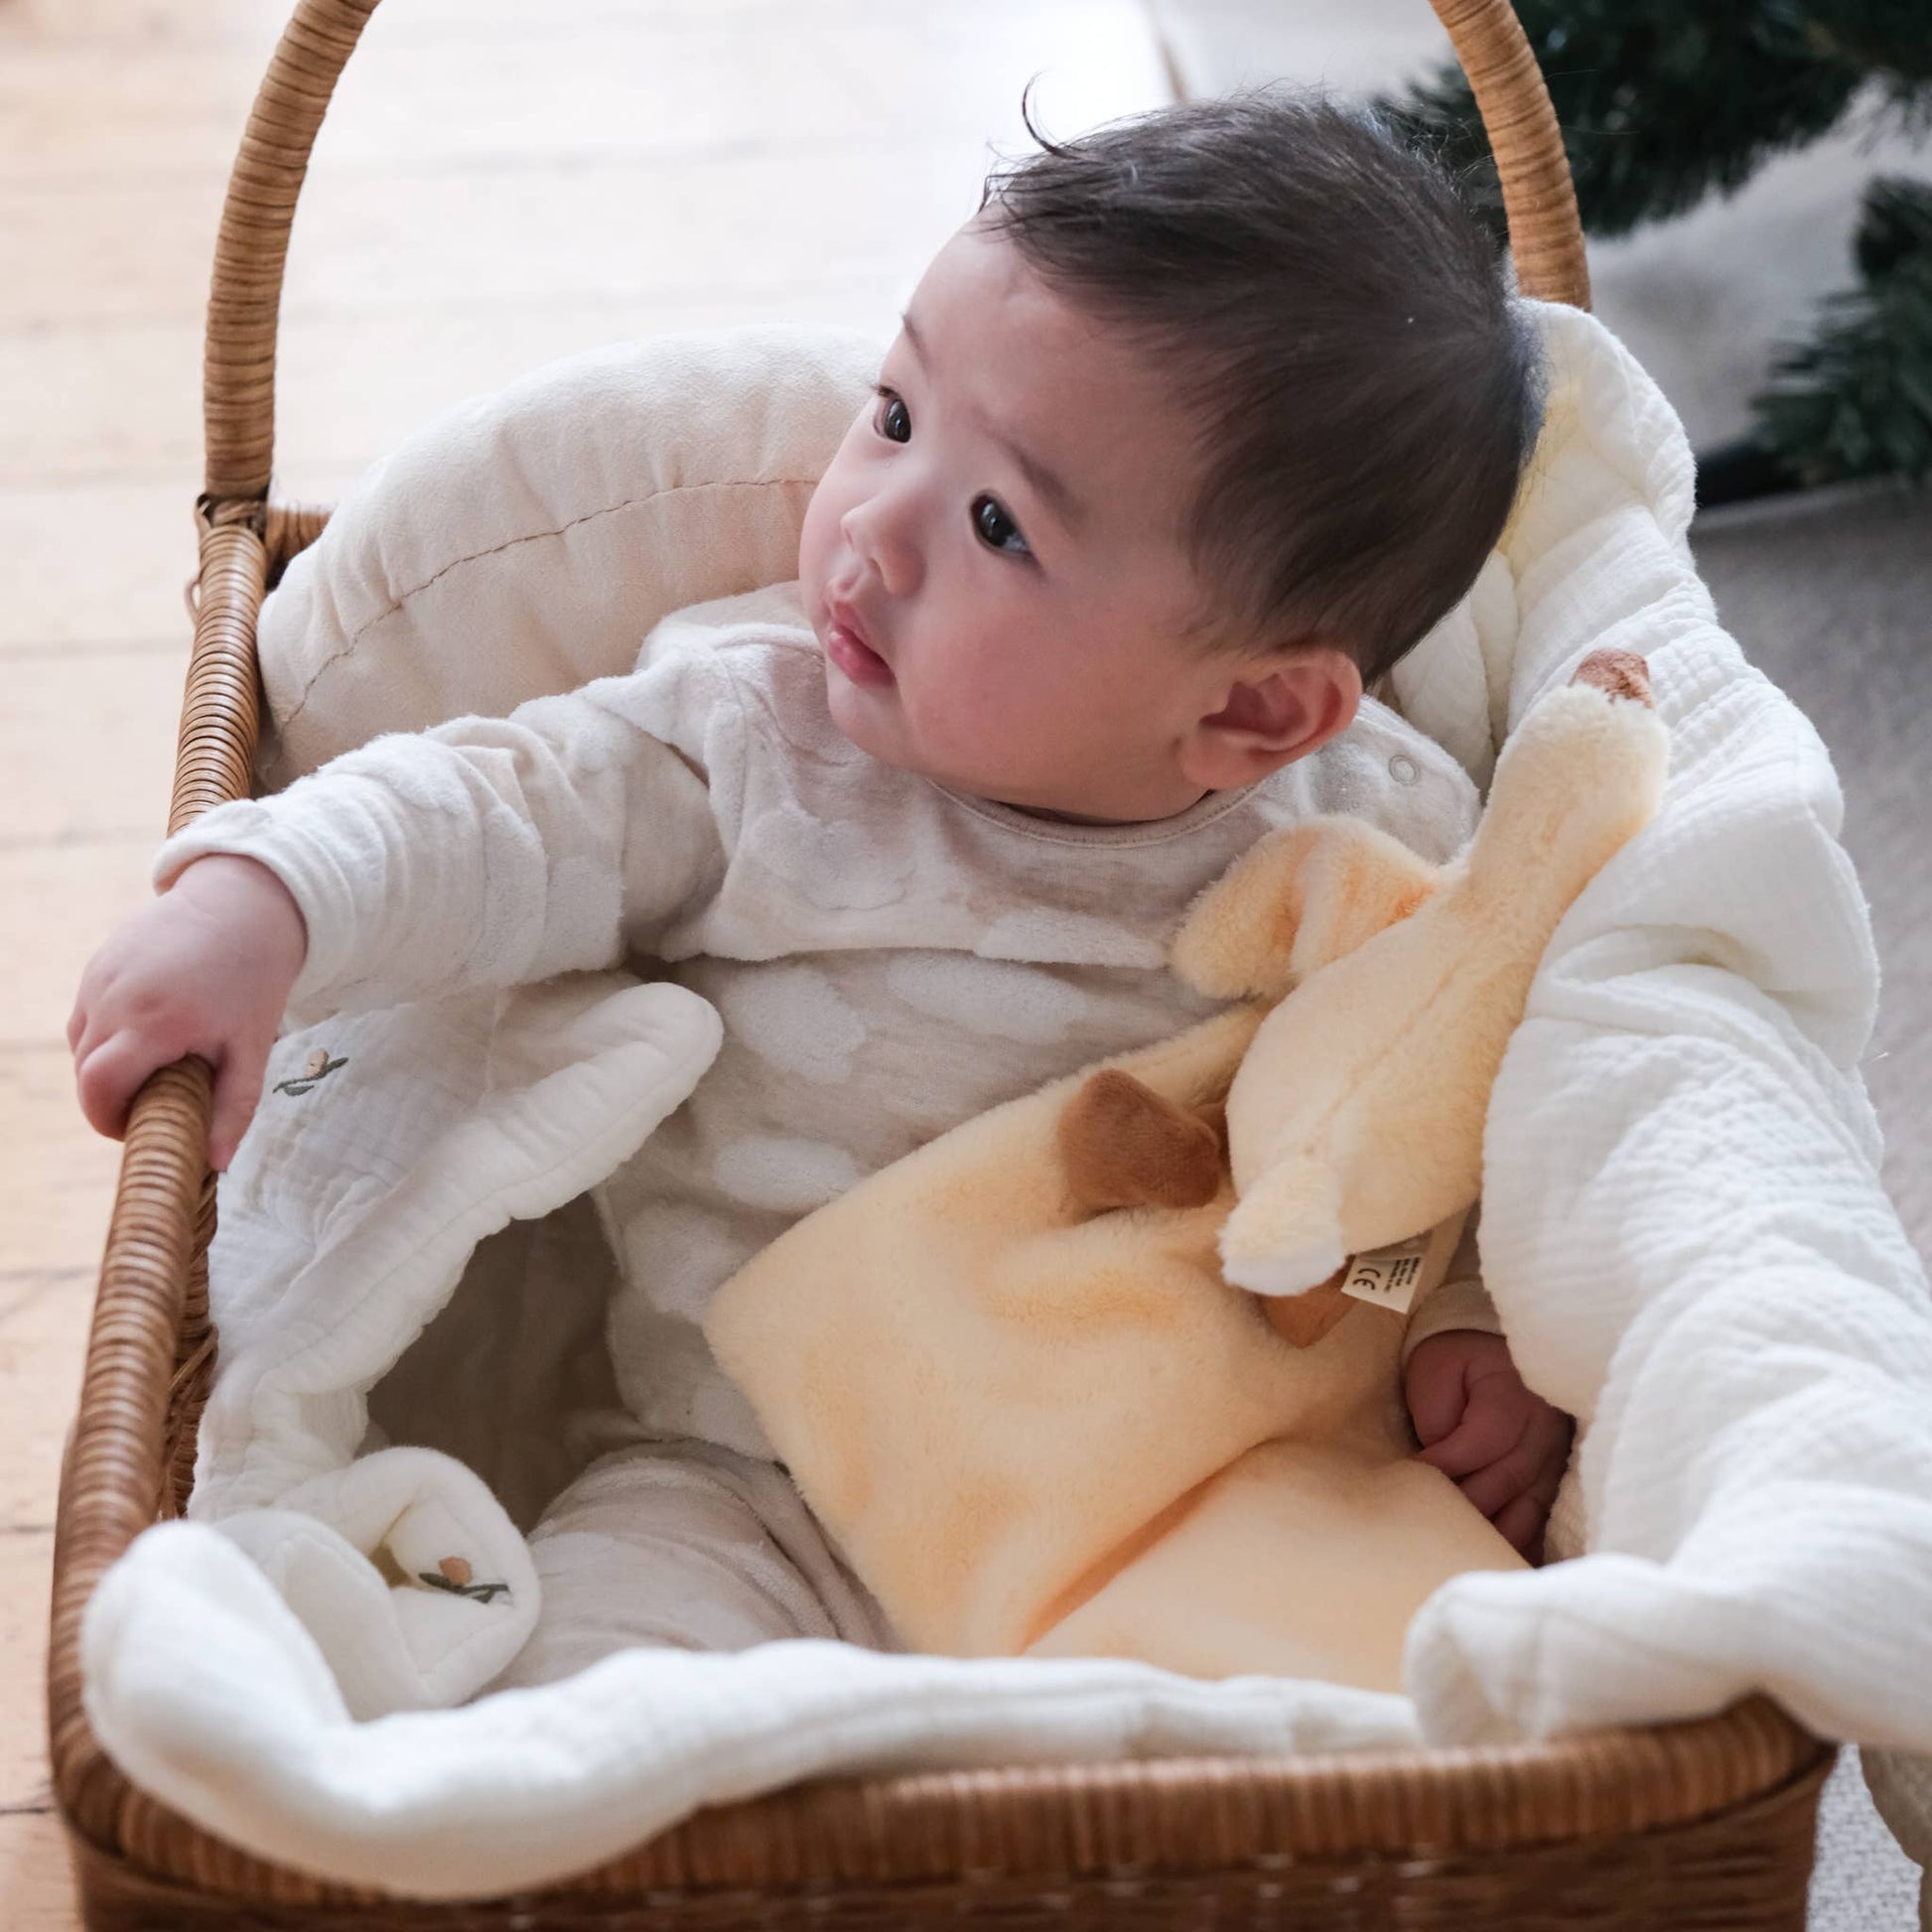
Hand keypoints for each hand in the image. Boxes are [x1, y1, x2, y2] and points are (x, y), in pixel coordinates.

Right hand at [68, 855, 308, 1171]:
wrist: (245, 906)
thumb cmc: (254, 980)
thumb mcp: (253, 1048)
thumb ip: (234, 1108)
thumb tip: (215, 1165)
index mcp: (154, 1023)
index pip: (99, 1088)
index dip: (107, 1120)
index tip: (136, 1129)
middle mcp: (116, 999)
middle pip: (86, 1072)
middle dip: (110, 1098)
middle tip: (154, 1102)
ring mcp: (100, 977)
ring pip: (82, 1043)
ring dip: (107, 1065)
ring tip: (157, 1063)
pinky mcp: (97, 962)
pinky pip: (87, 1014)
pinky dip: (107, 1034)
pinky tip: (150, 1029)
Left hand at [1404, 1328, 1572, 1561]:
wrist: (1495, 1359)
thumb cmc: (1457, 1364)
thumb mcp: (1436, 1369)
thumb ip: (1436, 1412)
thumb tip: (1437, 1466)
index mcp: (1515, 1396)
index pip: (1483, 1441)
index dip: (1446, 1464)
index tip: (1413, 1476)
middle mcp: (1545, 1432)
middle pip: (1506, 1480)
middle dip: (1465, 1505)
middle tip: (1427, 1522)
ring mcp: (1556, 1462)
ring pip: (1528, 1510)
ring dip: (1492, 1534)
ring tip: (1457, 1551)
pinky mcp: (1554, 1485)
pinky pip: (1540, 1525)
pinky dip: (1518, 1546)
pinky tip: (1493, 1561)